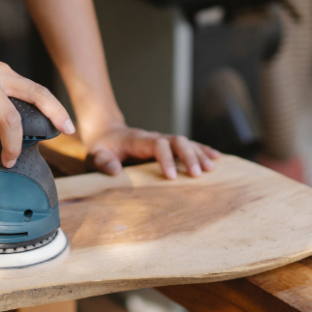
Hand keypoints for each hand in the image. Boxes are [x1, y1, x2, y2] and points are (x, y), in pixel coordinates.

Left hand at [82, 123, 219, 178]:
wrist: (107, 134)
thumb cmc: (102, 147)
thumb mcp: (96, 155)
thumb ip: (103, 162)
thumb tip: (115, 171)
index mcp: (138, 140)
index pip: (157, 144)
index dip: (166, 158)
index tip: (171, 176)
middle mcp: (154, 137)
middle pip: (177, 141)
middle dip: (189, 156)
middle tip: (198, 174)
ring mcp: (163, 140)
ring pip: (185, 142)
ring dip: (199, 154)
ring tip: (211, 169)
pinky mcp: (168, 146)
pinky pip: (188, 145)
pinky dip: (202, 151)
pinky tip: (216, 158)